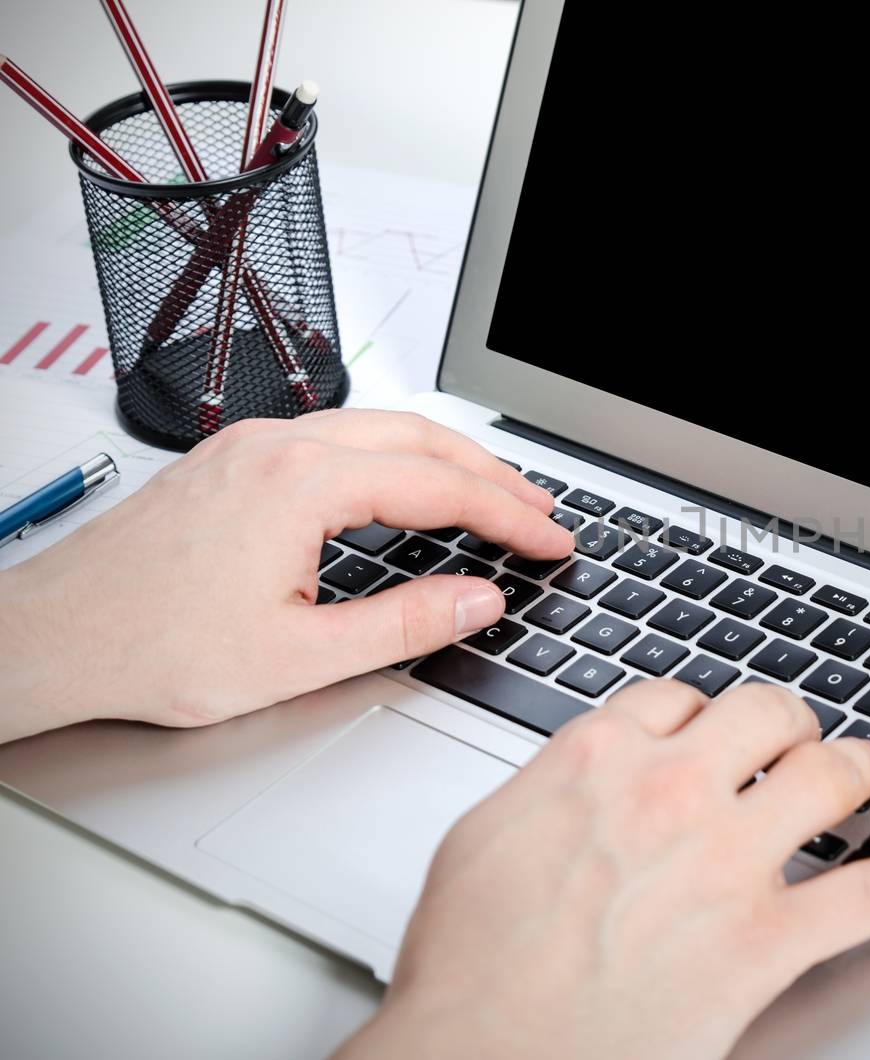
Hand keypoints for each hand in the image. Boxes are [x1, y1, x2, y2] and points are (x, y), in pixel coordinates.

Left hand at [0, 410, 572, 742]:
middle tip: (540, 509)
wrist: (53, 638)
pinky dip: (392, 457)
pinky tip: (406, 485)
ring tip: (491, 493)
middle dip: (490, 473)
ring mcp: (248, 446)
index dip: (509, 516)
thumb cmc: (152, 648)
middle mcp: (276, 446)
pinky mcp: (230, 461)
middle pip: (416, 437)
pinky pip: (335, 438)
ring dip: (442, 457)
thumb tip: (478, 599)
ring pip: (375, 429)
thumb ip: (404, 624)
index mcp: (299, 484)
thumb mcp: (300, 658)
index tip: (551, 539)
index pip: (439, 486)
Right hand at [340, 680, 869, 1059]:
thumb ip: (551, 787)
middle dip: (788, 724)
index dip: (704, 716)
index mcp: (597, 760)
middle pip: (765, 714)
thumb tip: (585, 772)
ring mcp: (728, 863)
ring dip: (857, 768)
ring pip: (829, 778)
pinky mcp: (766, 941)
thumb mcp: (483, 838)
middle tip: (795, 742)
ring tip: (866, 774)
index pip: (677, 699)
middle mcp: (672, 793)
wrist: (480, 1057)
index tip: (712, 734)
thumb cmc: (467, 969)